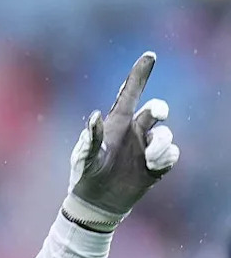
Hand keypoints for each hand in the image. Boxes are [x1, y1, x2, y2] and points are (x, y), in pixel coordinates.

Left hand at [65, 51, 179, 229]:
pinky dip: (165, 157)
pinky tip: (153, 166)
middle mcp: (135, 131)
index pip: (130, 94)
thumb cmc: (86, 175)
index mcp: (117, 123)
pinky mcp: (157, 165)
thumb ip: (90, 138)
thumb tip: (95, 116)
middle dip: (159, 110)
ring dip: (160, 143)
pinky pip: (172, 153)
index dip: (139, 75)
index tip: (149, 56)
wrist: (96, 202)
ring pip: (165, 134)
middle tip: (157, 115)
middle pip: (156, 110)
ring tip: (149, 157)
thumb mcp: (85, 158)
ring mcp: (147, 147)